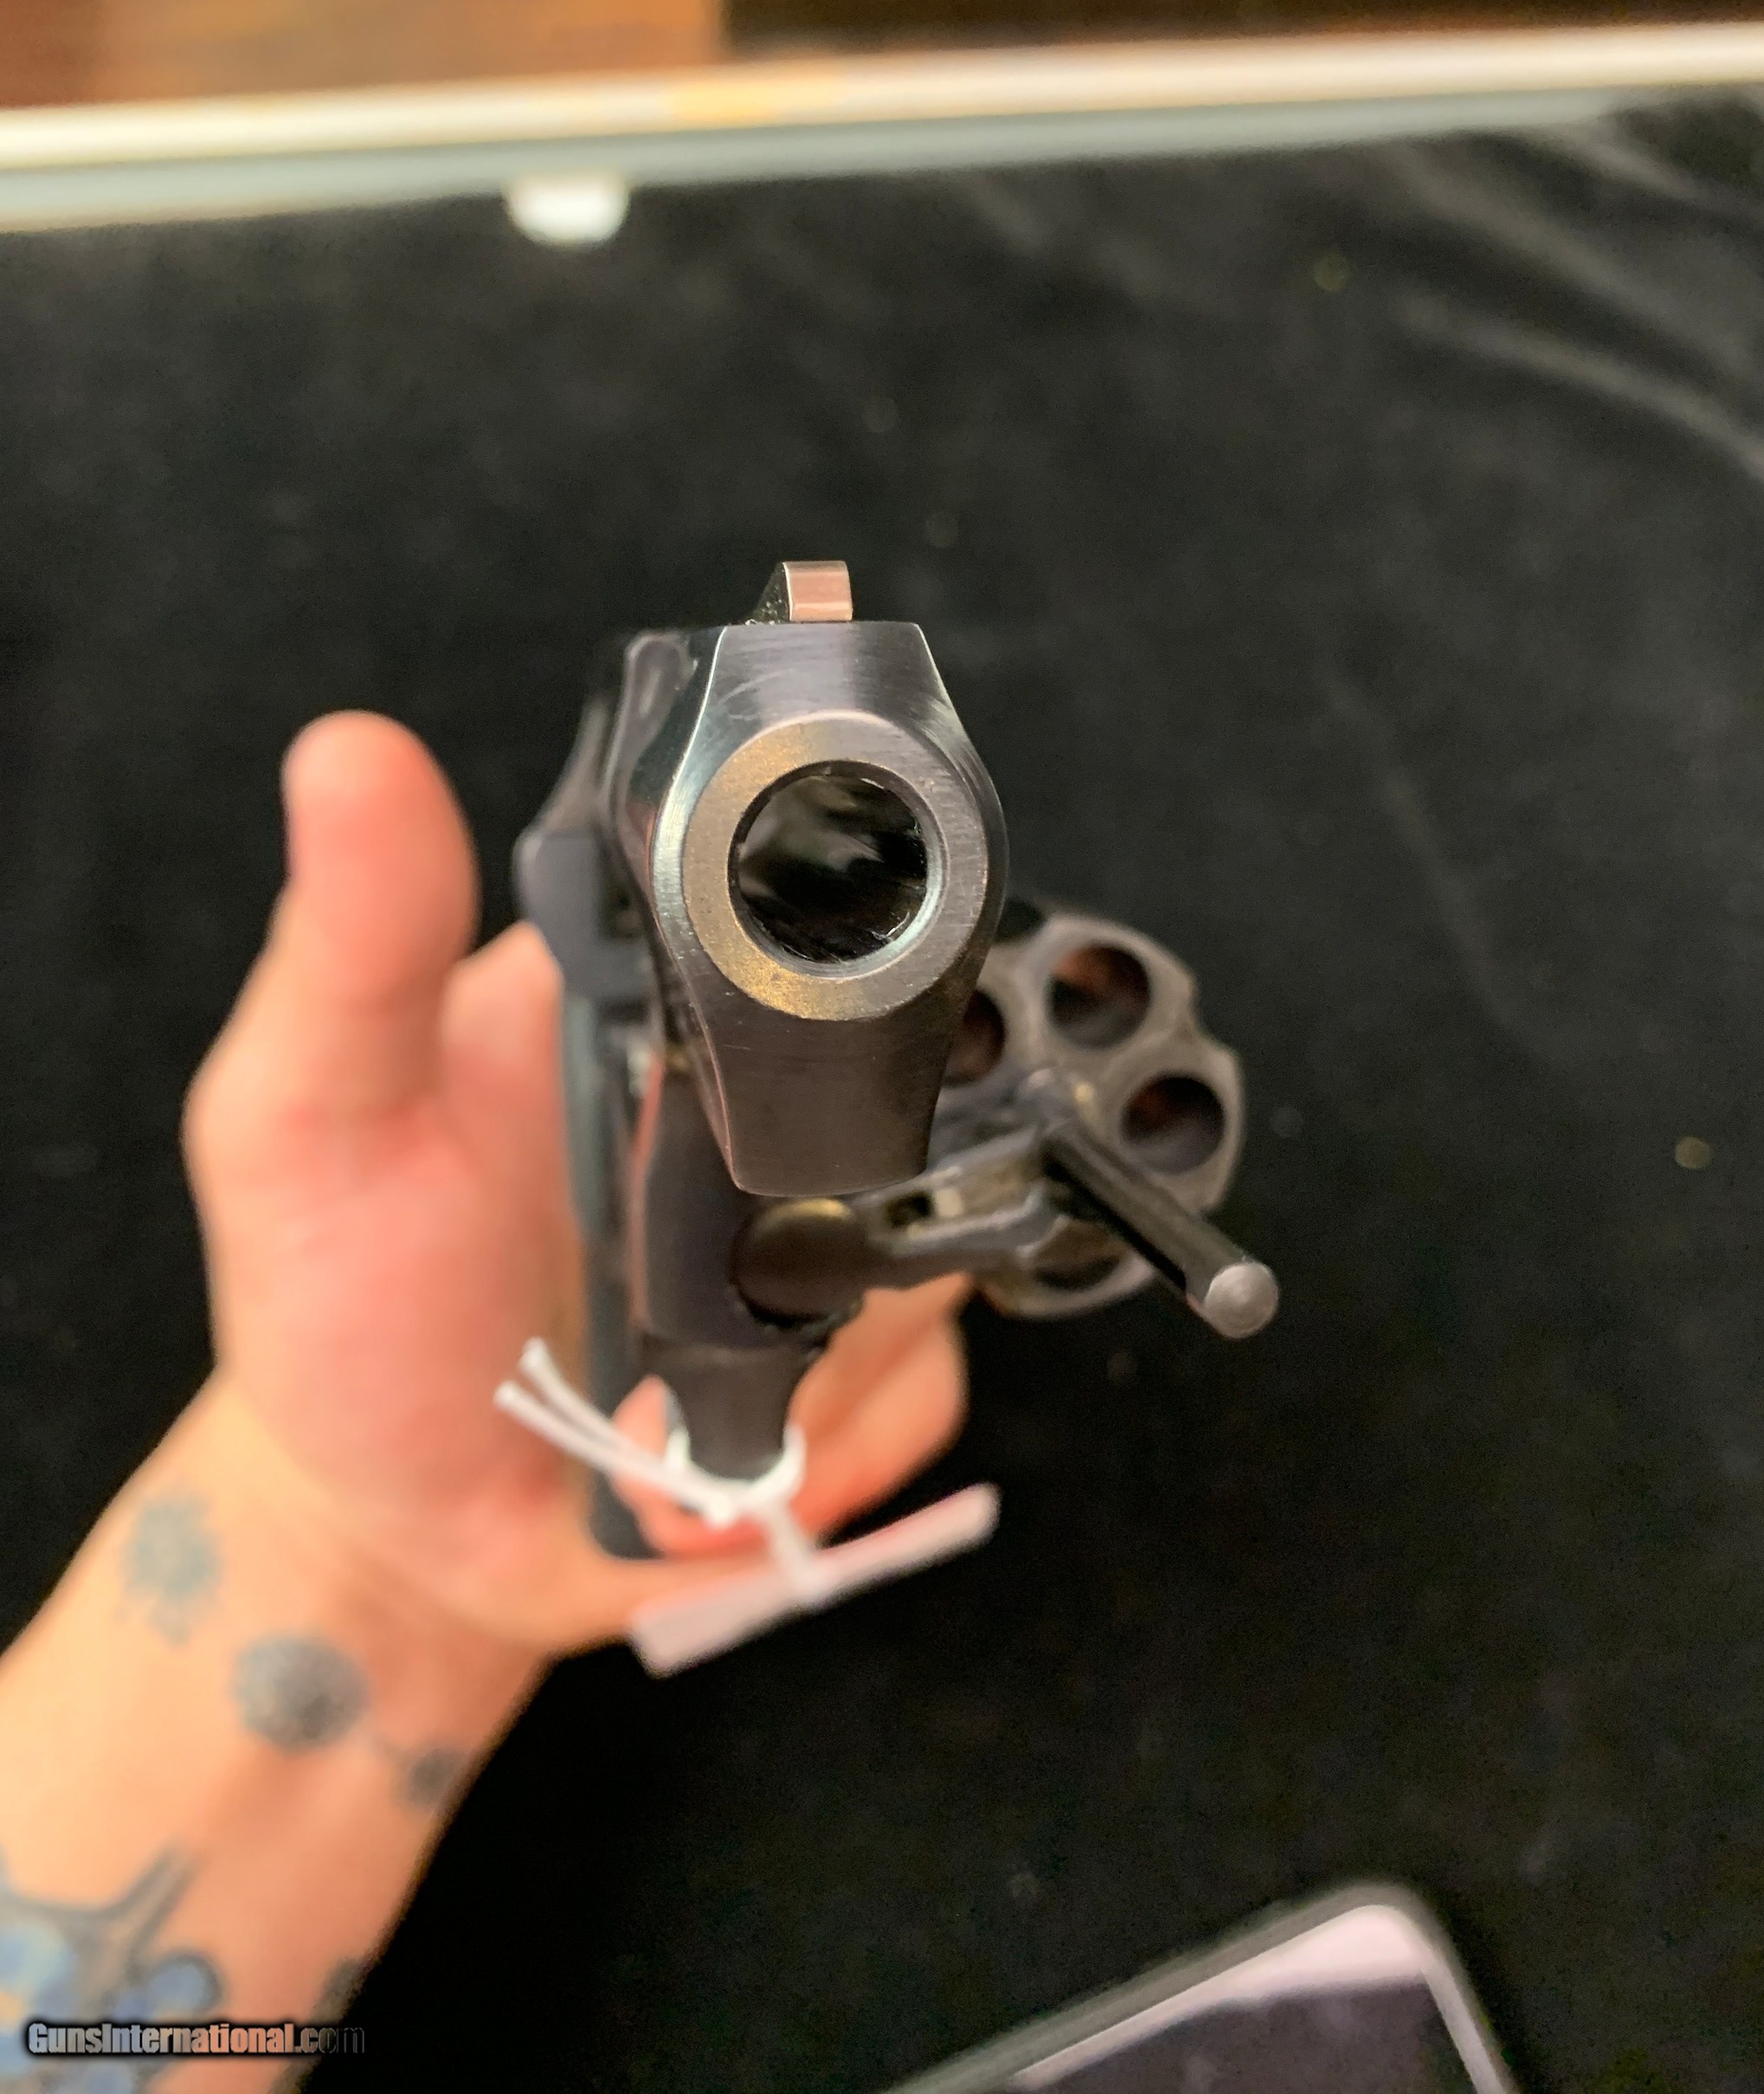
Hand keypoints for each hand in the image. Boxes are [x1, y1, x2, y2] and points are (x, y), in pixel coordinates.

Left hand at [183, 714, 966, 1657]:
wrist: (397, 1533)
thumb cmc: (338, 1303)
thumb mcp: (304, 1119)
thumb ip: (349, 951)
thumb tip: (349, 750)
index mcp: (653, 1003)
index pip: (810, 910)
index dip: (838, 945)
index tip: (751, 1073)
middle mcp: (766, 1105)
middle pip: (924, 1091)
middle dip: (827, 1214)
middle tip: (669, 1295)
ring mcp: (834, 1237)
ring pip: (940, 1248)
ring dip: (808, 1357)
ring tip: (652, 1408)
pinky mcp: (867, 1372)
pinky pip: (927, 1386)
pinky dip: (827, 1447)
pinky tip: (702, 1466)